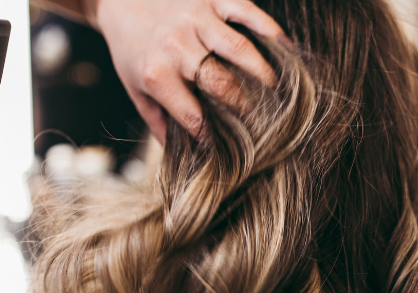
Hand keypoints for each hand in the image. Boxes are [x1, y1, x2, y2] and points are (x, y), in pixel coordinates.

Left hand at [91, 0, 288, 141]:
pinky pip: (248, 12)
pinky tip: (285, 49)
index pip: (194, 115)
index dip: (216, 136)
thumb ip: (158, 120)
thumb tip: (181, 154)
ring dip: (264, 74)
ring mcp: (196, 18)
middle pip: (223, 83)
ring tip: (277, 91)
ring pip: (240, 49)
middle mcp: (176, 46)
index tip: (233, 148)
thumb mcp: (135, 87)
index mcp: (157, 74)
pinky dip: (271, 31)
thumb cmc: (131, 45)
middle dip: (247, 107)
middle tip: (262, 120)